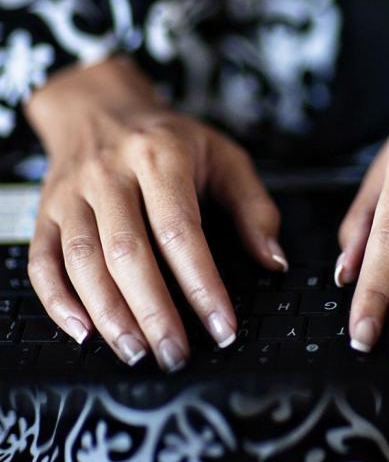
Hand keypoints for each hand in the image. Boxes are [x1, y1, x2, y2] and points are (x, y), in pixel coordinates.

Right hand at [24, 56, 284, 370]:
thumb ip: (253, 207)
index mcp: (160, 157)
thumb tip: (273, 261)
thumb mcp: (222, 155)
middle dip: (153, 311)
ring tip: (137, 351)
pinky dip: (57, 301)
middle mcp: (111, 174)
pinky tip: (82, 330)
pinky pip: (42, 261)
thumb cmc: (168, 138)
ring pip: (83, 260)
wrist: (100, 107)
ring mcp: (73, 194)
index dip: (201, 284)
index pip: (180, 230)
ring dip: (109, 314)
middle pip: (127, 251)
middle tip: (175, 353)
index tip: (221, 326)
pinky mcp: (47, 212)